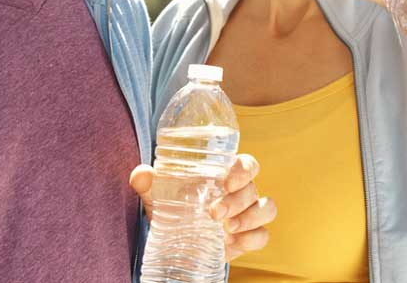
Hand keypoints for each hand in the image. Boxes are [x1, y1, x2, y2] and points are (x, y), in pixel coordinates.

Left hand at [129, 154, 275, 261]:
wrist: (177, 240)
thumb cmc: (174, 208)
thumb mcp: (158, 196)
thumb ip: (148, 183)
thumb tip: (140, 174)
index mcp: (227, 175)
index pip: (247, 164)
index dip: (243, 170)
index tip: (227, 181)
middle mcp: (242, 192)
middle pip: (253, 188)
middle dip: (237, 200)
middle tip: (214, 212)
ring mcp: (248, 215)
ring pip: (266, 209)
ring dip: (250, 217)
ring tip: (226, 228)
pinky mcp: (248, 238)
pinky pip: (263, 236)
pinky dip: (252, 239)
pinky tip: (233, 242)